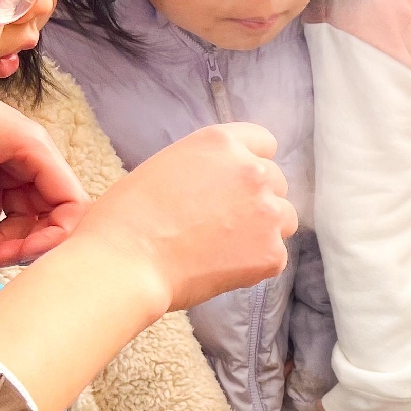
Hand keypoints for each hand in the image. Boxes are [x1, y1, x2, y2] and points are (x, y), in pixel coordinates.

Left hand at [0, 91, 88, 268]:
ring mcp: (14, 167)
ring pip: (24, 217)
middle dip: (24, 241)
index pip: (70, 202)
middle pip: (49, 214)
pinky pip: (2, 211)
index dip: (55, 236)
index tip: (19, 255)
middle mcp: (31, 158)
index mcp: (33, 148)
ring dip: (2, 237)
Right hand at [68, 123, 295, 313]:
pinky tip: (220, 268)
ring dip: (263, 229)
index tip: (238, 183)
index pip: (263, 143)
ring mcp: (267, 212)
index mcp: (221, 143)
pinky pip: (274, 256)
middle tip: (225, 221)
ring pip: (284, 218)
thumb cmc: (127, 216)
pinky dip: (254, 264)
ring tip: (224, 246)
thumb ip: (205, 168)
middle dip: (256, 199)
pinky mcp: (272, 252)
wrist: (126, 262)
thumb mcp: (165, 167)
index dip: (251, 162)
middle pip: (276, 181)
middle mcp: (252, 171)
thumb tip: (219, 185)